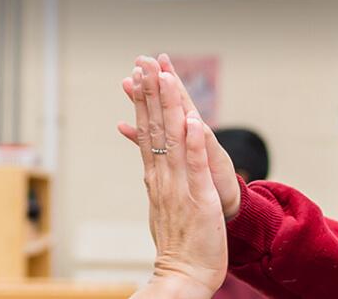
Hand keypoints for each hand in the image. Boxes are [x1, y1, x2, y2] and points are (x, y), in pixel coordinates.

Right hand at [117, 54, 227, 297]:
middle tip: (144, 62)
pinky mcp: (199, 199)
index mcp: (156, 179)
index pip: (147, 133)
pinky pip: (196, 166)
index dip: (143, 102)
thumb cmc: (177, 247)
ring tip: (164, 77)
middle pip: (155, 128)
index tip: (139, 76)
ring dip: (169, 107)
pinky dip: (194, 142)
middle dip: (150, 93)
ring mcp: (180, 187)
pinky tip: (192, 120)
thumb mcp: (161, 209)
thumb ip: (156, 186)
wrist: (183, 276)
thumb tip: (147, 171)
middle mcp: (163, 178)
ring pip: (173, 140)